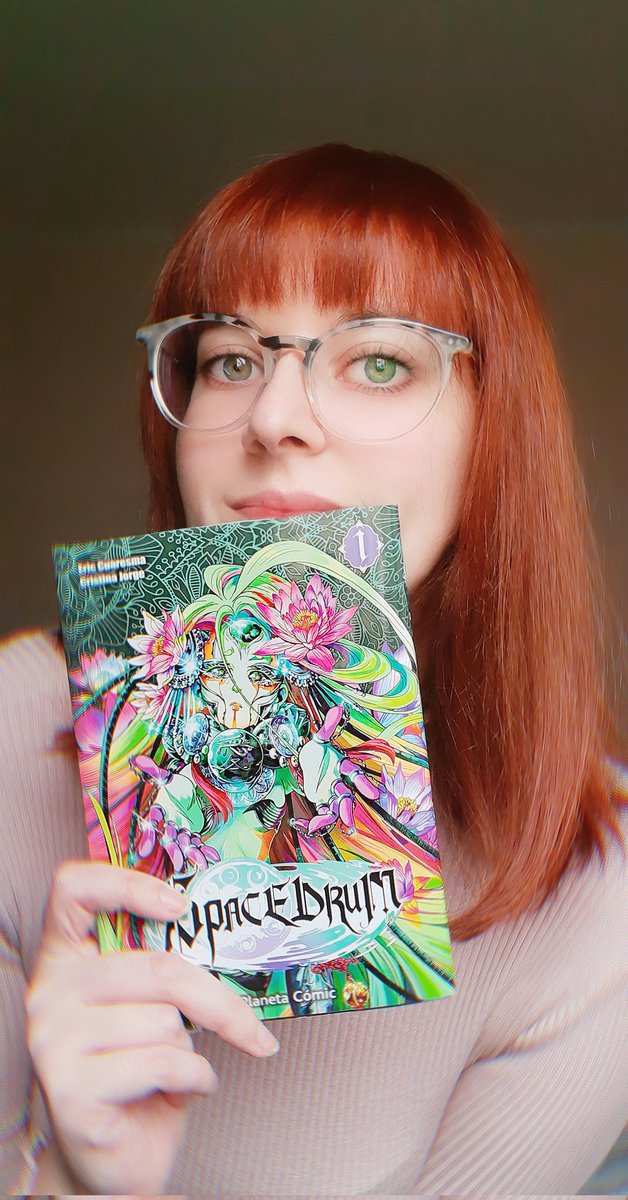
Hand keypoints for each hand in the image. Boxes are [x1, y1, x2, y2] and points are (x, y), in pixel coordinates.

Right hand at [26, 861, 278, 1194]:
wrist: (110, 1161)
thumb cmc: (136, 1072)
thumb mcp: (145, 1010)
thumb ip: (162, 971)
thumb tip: (235, 939)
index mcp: (64, 958)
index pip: (74, 889)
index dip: (126, 883)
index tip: (179, 904)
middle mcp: (49, 992)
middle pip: (155, 967)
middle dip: (217, 1001)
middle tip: (249, 1026)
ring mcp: (54, 1041)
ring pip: (164, 1021)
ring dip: (192, 1050)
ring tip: (179, 1069)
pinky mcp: (72, 1090)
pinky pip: (163, 1064)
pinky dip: (194, 1080)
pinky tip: (187, 1091)